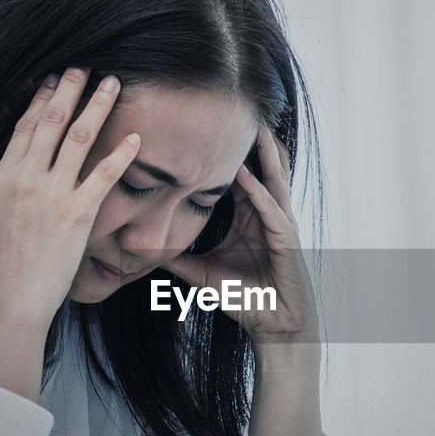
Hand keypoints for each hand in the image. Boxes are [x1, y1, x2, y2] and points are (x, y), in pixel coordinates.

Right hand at [0, 67, 138, 326]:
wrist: (14, 294)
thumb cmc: (11, 258)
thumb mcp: (0, 210)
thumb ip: (14, 180)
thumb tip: (26, 155)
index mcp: (4, 175)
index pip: (25, 125)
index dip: (41, 97)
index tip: (55, 77)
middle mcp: (25, 178)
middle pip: (51, 120)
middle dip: (70, 88)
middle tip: (86, 64)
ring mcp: (51, 194)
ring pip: (78, 137)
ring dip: (97, 105)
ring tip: (113, 84)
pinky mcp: (76, 214)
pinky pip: (103, 175)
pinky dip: (120, 153)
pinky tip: (135, 136)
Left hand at [161, 125, 318, 345]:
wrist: (276, 326)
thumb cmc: (247, 299)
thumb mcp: (203, 274)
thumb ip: (179, 259)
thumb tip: (146, 250)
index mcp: (250, 218)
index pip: (238, 176)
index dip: (224, 154)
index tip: (204, 130)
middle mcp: (267, 214)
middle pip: (260, 168)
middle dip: (249, 141)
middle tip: (235, 110)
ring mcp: (280, 224)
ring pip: (272, 180)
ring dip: (262, 154)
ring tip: (252, 127)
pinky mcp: (288, 240)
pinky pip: (272, 210)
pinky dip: (260, 192)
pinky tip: (247, 176)